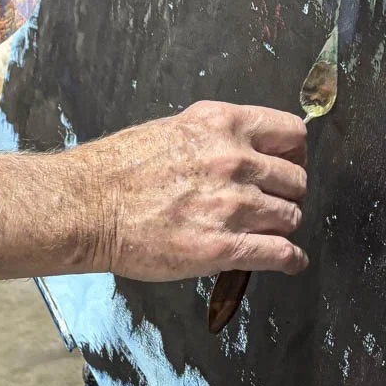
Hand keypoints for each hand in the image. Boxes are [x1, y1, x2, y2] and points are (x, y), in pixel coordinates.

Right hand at [79, 101, 308, 281]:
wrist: (89, 205)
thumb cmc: (120, 167)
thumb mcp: (173, 128)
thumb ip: (215, 136)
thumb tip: (244, 149)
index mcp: (222, 125)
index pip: (292, 133)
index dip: (293, 152)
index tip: (287, 163)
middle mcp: (234, 160)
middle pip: (296, 178)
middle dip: (287, 192)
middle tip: (272, 201)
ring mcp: (232, 205)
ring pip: (291, 216)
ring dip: (282, 224)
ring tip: (268, 230)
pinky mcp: (224, 246)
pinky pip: (280, 253)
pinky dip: (290, 259)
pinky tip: (288, 260)